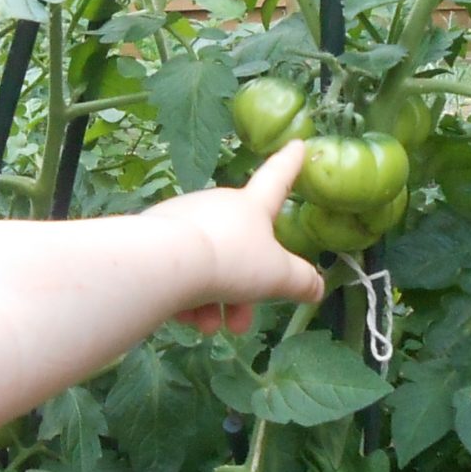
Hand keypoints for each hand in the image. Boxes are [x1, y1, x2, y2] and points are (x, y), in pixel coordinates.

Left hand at [144, 140, 325, 334]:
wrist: (164, 264)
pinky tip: (186, 320)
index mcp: (251, 206)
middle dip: (244, 289)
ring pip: (209, 266)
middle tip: (240, 323)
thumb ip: (301, 282)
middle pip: (240, 247)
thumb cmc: (231, 260)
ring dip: (215, 302)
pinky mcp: (153, 240)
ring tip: (210, 327)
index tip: (298, 145)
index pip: (278, 178)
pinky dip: (186, 299)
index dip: (291, 164)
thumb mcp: (278, 276)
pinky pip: (179, 271)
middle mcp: (217, 206)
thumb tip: (317, 287)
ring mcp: (183, 221)